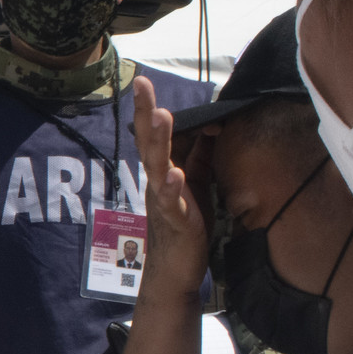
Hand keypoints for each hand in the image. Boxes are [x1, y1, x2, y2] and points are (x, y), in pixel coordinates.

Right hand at [131, 75, 212, 296]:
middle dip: (146, 112)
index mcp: (164, 171)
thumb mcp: (196, 185)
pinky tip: (175, 174)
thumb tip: (211, 126)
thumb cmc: (185, 226)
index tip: (143, 81)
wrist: (174, 272)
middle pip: (149, 142)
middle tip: (141, 85)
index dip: (150, 108)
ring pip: (158, 166)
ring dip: (159, 141)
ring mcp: (163, 200)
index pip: (156, 135)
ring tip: (161, 118)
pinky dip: (172, 187)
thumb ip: (200, 157)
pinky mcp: (175, 220)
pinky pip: (172, 202)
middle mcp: (158, 181)